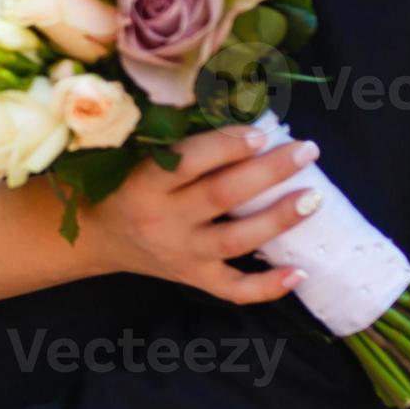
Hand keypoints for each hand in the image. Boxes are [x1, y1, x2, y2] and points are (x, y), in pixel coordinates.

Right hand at [83, 126, 322, 304]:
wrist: (96, 236)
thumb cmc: (123, 185)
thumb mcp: (136, 160)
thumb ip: (178, 145)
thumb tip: (241, 119)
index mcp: (143, 185)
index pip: (186, 163)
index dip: (225, 146)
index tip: (260, 132)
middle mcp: (162, 221)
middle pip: (221, 196)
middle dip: (268, 173)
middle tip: (306, 150)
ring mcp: (180, 254)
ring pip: (235, 240)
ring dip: (278, 220)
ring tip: (312, 199)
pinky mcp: (193, 278)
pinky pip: (233, 289)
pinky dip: (267, 286)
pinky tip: (300, 273)